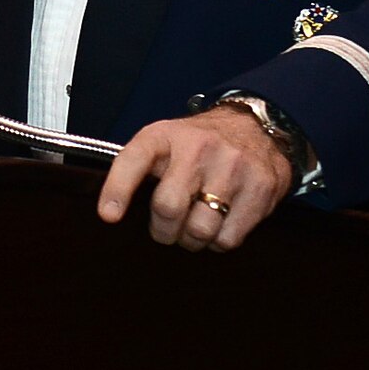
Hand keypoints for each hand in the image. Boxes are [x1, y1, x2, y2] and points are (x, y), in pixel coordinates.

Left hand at [96, 107, 292, 252]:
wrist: (254, 127)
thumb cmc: (198, 144)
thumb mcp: (163, 142)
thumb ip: (139, 168)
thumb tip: (111, 213)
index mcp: (165, 136)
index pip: (134, 159)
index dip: (117, 189)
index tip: (108, 215)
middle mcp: (198, 148)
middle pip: (169, 207)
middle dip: (163, 231)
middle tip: (166, 230)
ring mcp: (233, 167)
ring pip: (200, 229)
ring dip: (192, 240)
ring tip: (194, 227)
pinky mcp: (260, 188)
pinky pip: (229, 238)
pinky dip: (218, 242)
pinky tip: (219, 225)